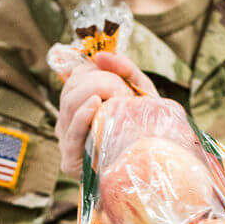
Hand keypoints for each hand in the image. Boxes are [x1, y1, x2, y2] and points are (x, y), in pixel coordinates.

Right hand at [55, 50, 156, 176]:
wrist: (158, 167)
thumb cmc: (148, 129)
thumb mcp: (140, 94)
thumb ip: (125, 70)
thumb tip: (100, 56)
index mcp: (78, 109)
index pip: (73, 79)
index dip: (91, 70)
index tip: (115, 76)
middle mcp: (67, 124)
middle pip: (70, 90)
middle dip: (97, 81)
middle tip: (123, 89)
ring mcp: (66, 142)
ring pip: (69, 105)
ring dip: (94, 93)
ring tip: (119, 96)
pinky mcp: (72, 160)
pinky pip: (73, 132)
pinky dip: (82, 114)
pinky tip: (94, 104)